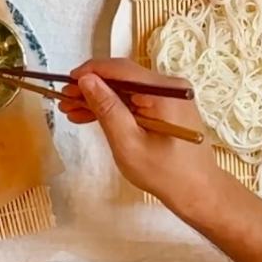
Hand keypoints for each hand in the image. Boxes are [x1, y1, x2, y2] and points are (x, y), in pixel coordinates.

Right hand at [60, 59, 221, 203]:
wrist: (198, 191)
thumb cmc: (164, 173)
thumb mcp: (128, 143)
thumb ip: (107, 108)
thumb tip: (86, 79)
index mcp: (165, 91)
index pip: (121, 69)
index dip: (90, 72)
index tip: (66, 82)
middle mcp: (170, 86)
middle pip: (123, 78)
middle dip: (91, 88)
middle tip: (64, 100)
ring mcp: (170, 96)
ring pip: (126, 90)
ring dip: (99, 99)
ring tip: (71, 110)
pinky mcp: (168, 107)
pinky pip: (136, 100)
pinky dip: (115, 108)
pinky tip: (91, 116)